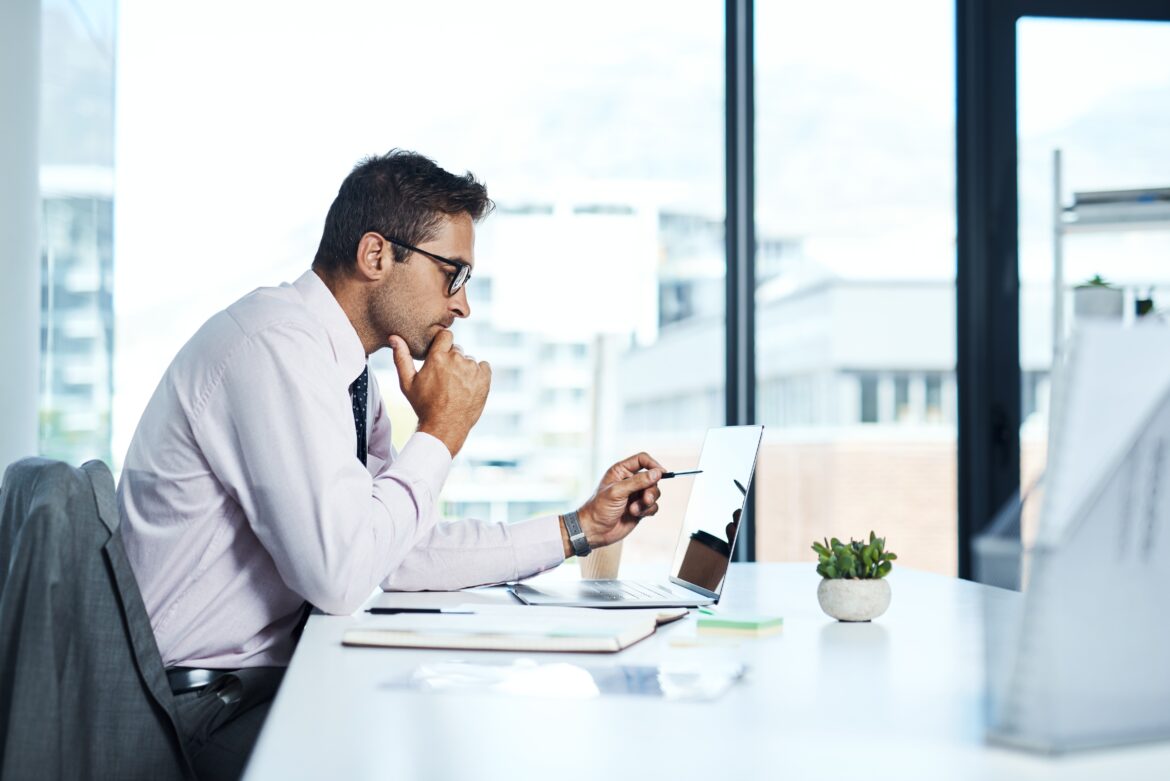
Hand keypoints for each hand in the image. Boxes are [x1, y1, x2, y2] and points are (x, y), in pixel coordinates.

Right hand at [389, 330, 489, 455]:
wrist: (444, 427)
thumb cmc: (423, 406)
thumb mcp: (407, 383)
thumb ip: (401, 357)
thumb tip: (394, 337)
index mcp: (437, 357)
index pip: (446, 335)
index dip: (443, 344)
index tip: (440, 354)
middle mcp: (456, 359)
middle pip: (457, 349)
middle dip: (452, 359)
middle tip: (445, 378)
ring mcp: (472, 368)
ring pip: (469, 360)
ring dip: (464, 369)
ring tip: (456, 387)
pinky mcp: (485, 378)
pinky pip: (484, 367)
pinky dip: (479, 374)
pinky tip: (469, 387)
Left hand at [574, 452, 664, 551]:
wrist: (595, 530)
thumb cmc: (600, 508)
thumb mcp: (618, 491)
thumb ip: (638, 481)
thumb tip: (657, 473)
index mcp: (621, 471)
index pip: (642, 460)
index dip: (653, 464)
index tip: (661, 473)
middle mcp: (629, 481)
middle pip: (652, 478)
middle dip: (651, 490)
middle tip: (646, 499)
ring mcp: (635, 495)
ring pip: (654, 493)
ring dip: (647, 502)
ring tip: (634, 510)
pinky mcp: (640, 508)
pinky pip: (653, 506)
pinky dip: (647, 511)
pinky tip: (635, 514)